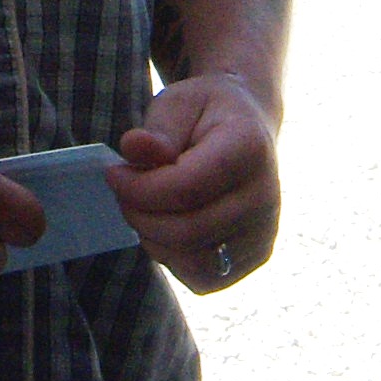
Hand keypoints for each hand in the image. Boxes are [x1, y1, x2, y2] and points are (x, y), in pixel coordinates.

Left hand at [107, 74, 278, 292]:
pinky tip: (168, 225)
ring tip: (146, 206)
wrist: (249, 130)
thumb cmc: (207, 115)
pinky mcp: (255, 259)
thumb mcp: (180, 103)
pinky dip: (173, 256)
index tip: (114, 172)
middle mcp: (266, 197)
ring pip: (192, 261)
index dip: (139, 188)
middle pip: (187, 231)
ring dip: (153, 238)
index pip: (186, 188)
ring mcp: (264, 233)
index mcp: (250, 149)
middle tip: (124, 191)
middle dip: (140, 215)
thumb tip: (134, 148)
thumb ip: (158, 129)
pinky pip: (201, 277)